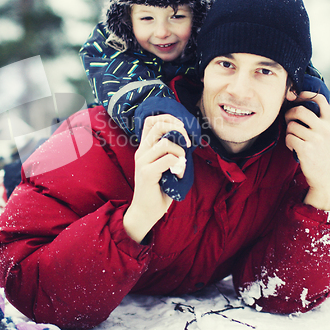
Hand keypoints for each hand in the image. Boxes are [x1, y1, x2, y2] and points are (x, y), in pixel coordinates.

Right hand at [123, 114, 187, 242]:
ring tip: (182, 164)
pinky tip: (179, 174)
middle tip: (187, 142)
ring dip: (180, 152)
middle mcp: (141, 151)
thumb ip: (170, 152)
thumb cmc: (158, 189)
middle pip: (157, 126)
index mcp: (145, 148)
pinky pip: (168, 159)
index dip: (167, 118)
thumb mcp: (164, 166)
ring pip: (165, 143)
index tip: (181, 127)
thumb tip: (186, 140)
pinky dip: (179, 165)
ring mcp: (142, 161)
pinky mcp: (147, 173)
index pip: (151, 121)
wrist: (145, 211)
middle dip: (178, 129)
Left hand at [285, 92, 329, 209]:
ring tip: (295, 139)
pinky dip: (288, 142)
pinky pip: (288, 137)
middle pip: (299, 110)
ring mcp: (316, 138)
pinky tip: (294, 148)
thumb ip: (320, 120)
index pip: (319, 98)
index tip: (294, 97)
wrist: (327, 178)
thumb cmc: (324, 154)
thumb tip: (299, 103)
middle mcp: (326, 128)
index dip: (303, 94)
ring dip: (289, 132)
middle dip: (289, 114)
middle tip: (289, 121)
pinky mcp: (306, 149)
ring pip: (291, 125)